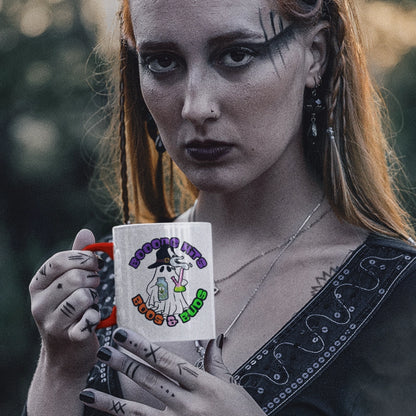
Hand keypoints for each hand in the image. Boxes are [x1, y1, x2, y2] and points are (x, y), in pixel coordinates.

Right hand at [29, 229, 100, 375]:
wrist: (67, 355)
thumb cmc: (72, 310)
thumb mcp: (69, 282)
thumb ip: (76, 257)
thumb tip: (85, 231)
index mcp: (37, 285)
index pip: (59, 260)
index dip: (82, 258)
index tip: (93, 264)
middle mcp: (38, 304)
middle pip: (75, 277)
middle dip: (92, 279)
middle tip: (94, 285)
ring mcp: (51, 323)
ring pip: (84, 296)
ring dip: (95, 298)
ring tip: (91, 303)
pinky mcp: (68, 338)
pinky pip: (89, 319)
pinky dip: (95, 317)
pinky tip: (92, 320)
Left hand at [79, 328, 264, 415]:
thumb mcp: (233, 388)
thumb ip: (217, 364)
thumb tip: (212, 341)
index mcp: (205, 385)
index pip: (166, 360)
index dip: (142, 346)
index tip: (123, 334)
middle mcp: (190, 405)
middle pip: (149, 380)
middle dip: (124, 364)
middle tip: (104, 350)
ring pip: (137, 411)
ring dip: (110, 400)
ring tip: (88, 391)